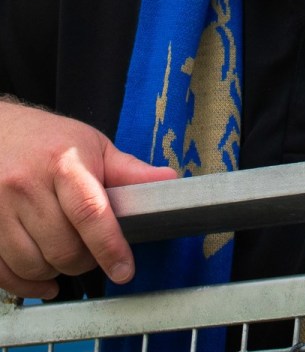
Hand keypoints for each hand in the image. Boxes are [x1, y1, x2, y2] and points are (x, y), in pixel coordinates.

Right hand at [0, 100, 176, 298]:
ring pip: (33, 264)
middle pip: (63, 246)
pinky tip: (43, 280)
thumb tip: (168, 181)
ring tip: (69, 257)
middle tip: (95, 254)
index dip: (110, 247)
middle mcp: (27, 187)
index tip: (125, 270)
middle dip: (86, 261)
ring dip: (56, 272)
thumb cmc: (50, 140)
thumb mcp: (94, 146)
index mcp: (64, 164)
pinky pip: (3, 272)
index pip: (90, 212)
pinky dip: (26, 284)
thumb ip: (129, 170)